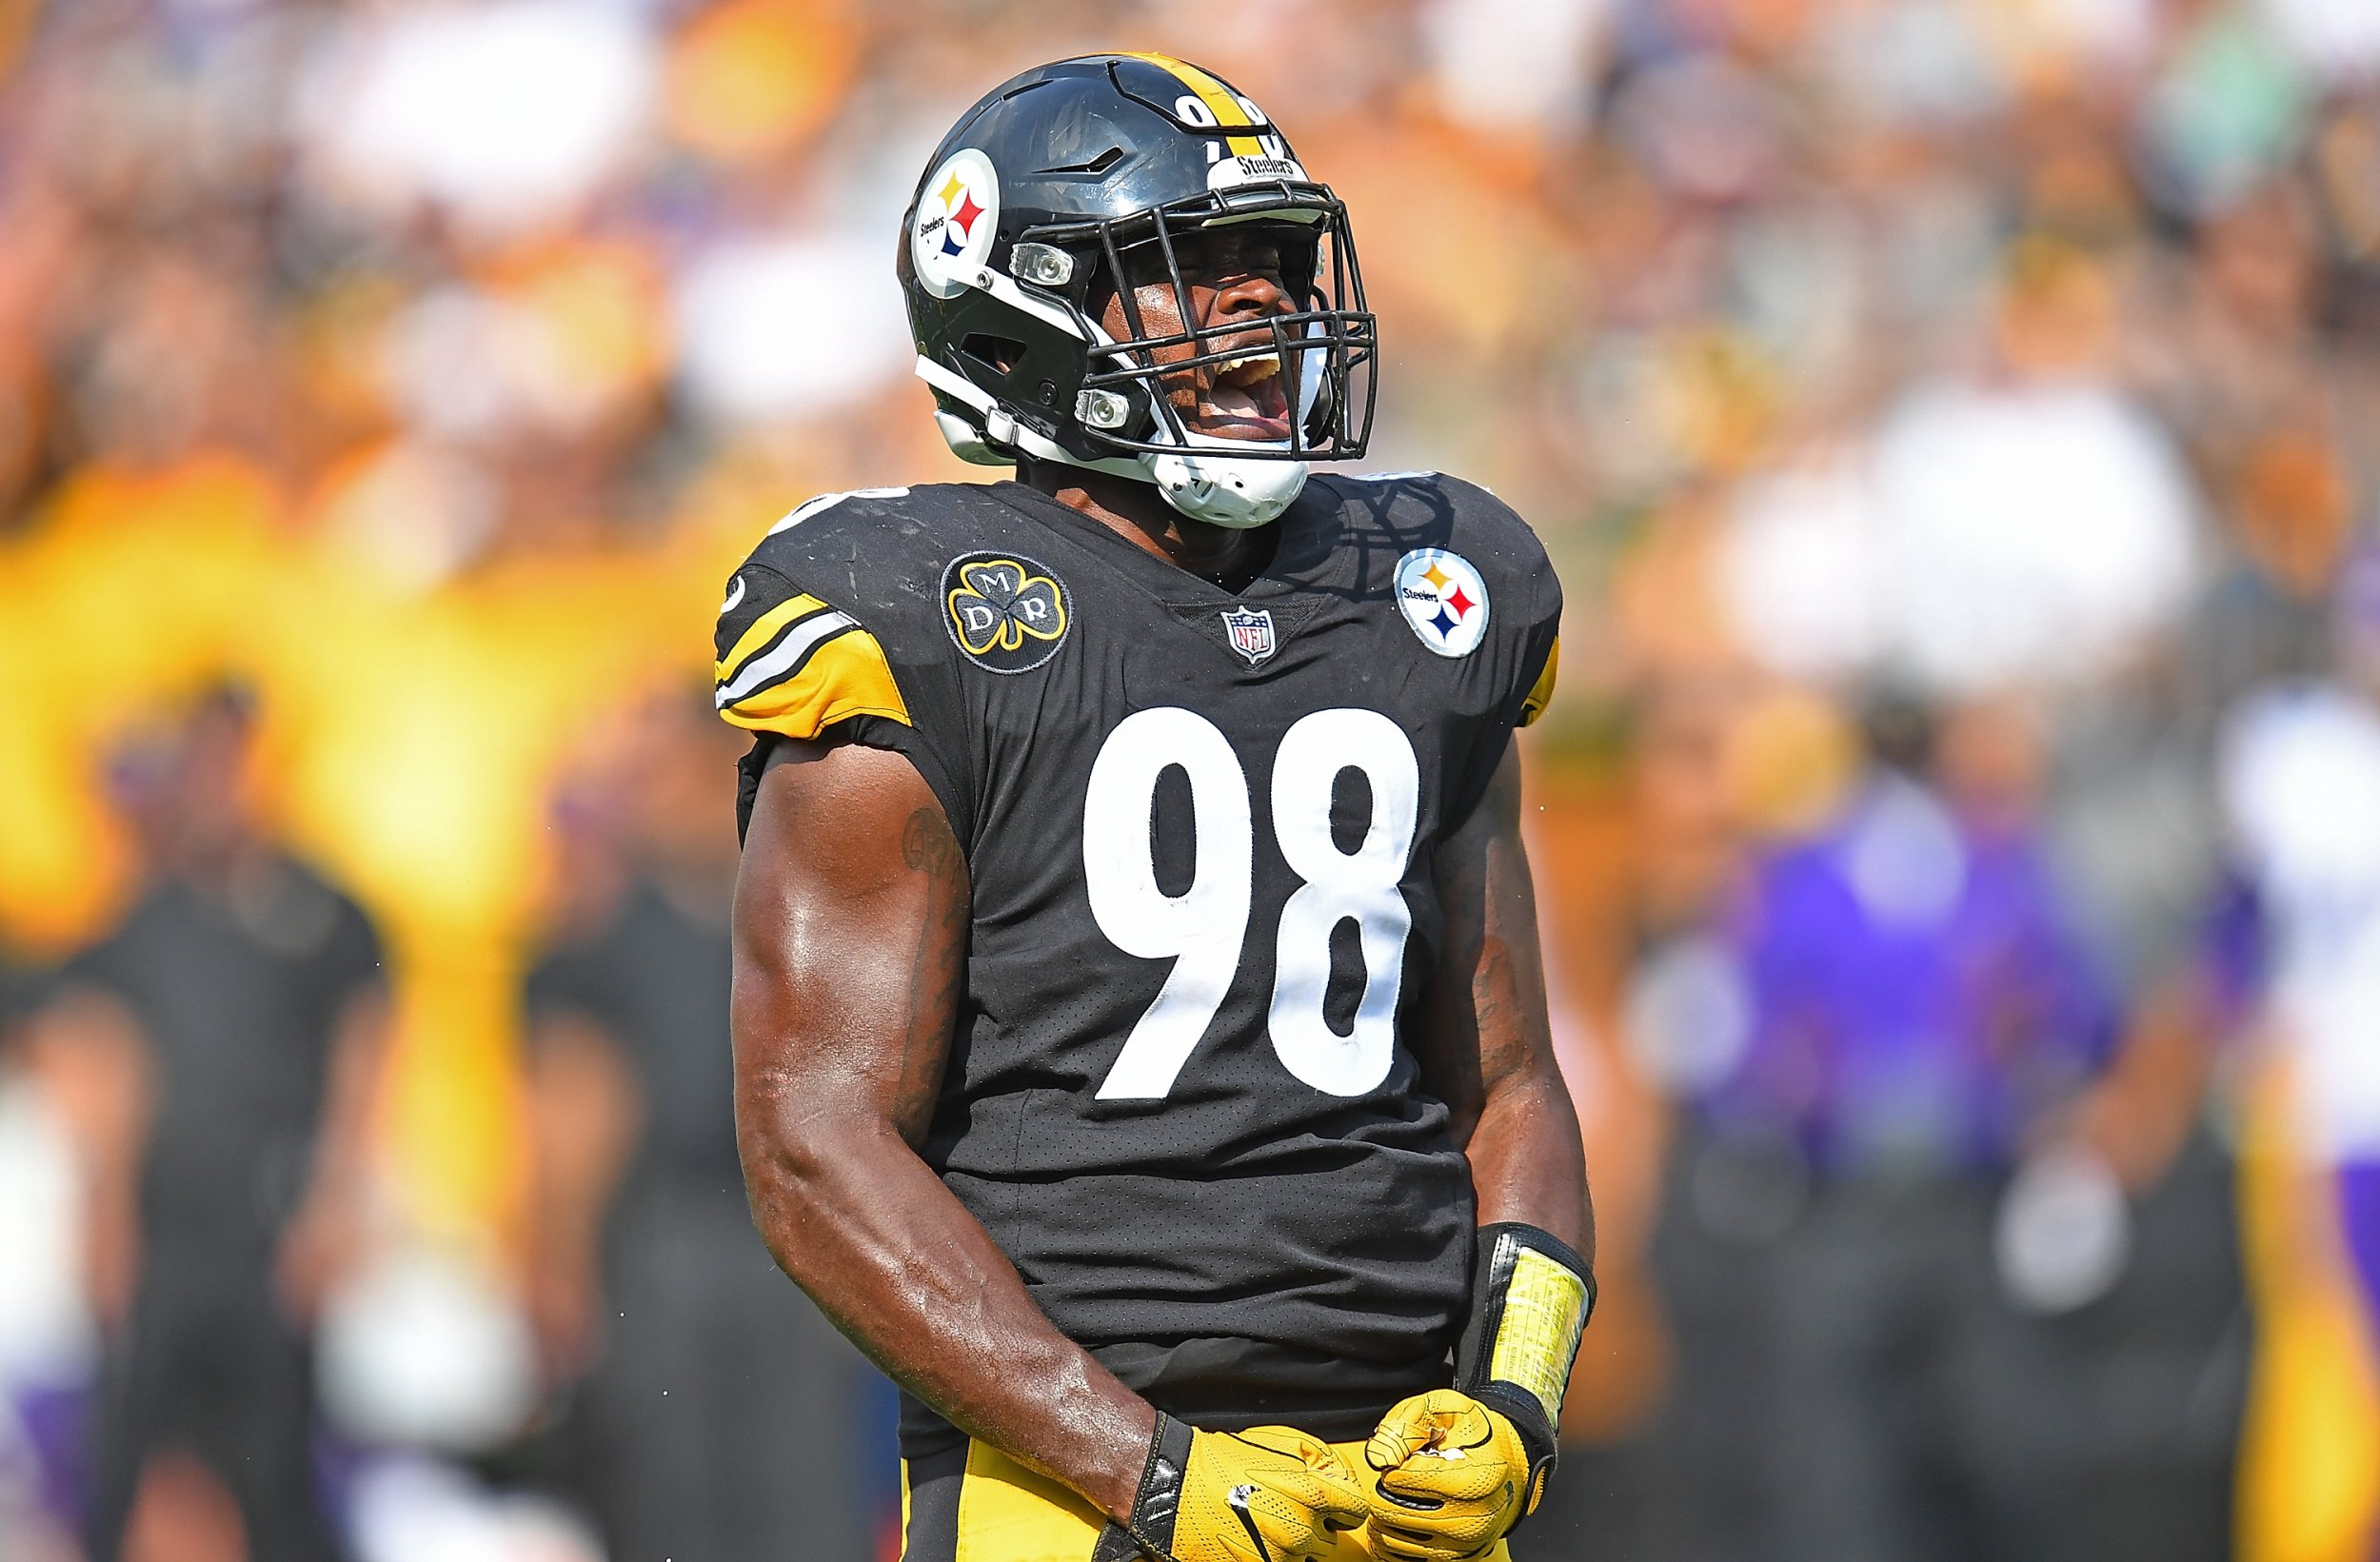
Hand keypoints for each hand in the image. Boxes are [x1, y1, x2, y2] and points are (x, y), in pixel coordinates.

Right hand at [1177, 1426, 1366, 1561]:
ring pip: (1304, 1557)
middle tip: (1285, 1509)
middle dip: (1314, 1525)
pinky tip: (1255, 1538)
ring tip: (1264, 1523)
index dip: (1344, 1505)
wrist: (1180, 1487)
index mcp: (1313, 1494)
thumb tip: (1341, 1478)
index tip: (1333, 1505)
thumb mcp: (1282, 1441)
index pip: (1355, 1511)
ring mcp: (1280, 1556)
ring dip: (1292, 1544)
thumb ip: (1323, 1460)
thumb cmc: (1226, 1460)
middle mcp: (1301, 1529)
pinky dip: (1272, 1556)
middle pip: (1329, 1538)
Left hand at [1362, 1390, 1532, 1561]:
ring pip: (1391, 1537)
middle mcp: (1472, 1519)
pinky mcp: (1457, 1558)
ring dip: (1384, 1514)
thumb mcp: (1445, 1408)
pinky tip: (1397, 1519)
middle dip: (1384, 1489)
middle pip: (1390, 1510)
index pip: (1399, 1478)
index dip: (1393, 1461)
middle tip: (1402, 1477)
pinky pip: (1402, 1557)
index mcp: (1472, 1480)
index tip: (1407, 1455)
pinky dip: (1391, 1538)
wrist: (1513, 1464)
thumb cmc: (1478, 1435)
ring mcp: (1464, 1544)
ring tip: (1401, 1495)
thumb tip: (1379, 1456)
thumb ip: (1407, 1423)